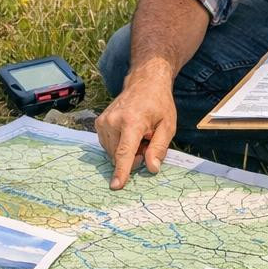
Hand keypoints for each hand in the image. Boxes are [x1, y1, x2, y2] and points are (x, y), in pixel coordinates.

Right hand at [95, 67, 177, 190]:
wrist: (144, 82)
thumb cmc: (159, 104)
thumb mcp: (168, 126)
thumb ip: (159, 148)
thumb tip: (151, 168)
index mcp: (132, 122)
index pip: (125, 152)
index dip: (121, 171)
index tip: (116, 185)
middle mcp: (114, 121)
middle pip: (120, 155)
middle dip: (134, 156)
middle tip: (148, 141)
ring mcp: (104, 121)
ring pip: (112, 152)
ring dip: (126, 151)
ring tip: (139, 134)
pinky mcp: (99, 123)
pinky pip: (108, 145)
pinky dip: (119, 145)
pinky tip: (129, 133)